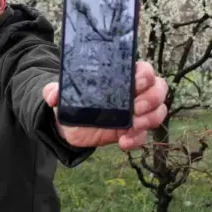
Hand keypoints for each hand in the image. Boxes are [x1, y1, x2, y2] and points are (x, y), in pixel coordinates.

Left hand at [42, 61, 167, 150]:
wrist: (70, 126)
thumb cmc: (72, 101)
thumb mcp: (62, 93)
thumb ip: (55, 91)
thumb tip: (52, 96)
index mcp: (122, 76)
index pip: (144, 69)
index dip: (146, 75)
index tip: (136, 83)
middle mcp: (134, 91)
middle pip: (159, 88)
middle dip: (152, 98)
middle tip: (135, 108)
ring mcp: (137, 112)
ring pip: (159, 111)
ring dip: (150, 118)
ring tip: (132, 126)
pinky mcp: (133, 130)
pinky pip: (145, 135)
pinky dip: (137, 139)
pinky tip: (122, 141)